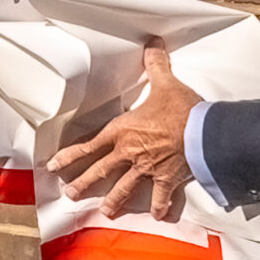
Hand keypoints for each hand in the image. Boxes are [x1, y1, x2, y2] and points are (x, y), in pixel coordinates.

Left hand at [47, 41, 203, 220]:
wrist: (205, 131)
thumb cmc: (181, 107)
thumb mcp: (165, 83)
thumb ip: (155, 65)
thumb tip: (152, 43)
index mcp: (123, 131)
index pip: (89, 145)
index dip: (70, 156)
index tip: (54, 167)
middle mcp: (129, 153)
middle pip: (101, 171)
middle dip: (83, 184)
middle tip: (69, 195)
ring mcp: (147, 168)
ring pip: (125, 188)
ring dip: (114, 201)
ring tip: (106, 212)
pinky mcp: (166, 179)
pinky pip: (160, 196)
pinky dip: (159, 206)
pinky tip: (157, 216)